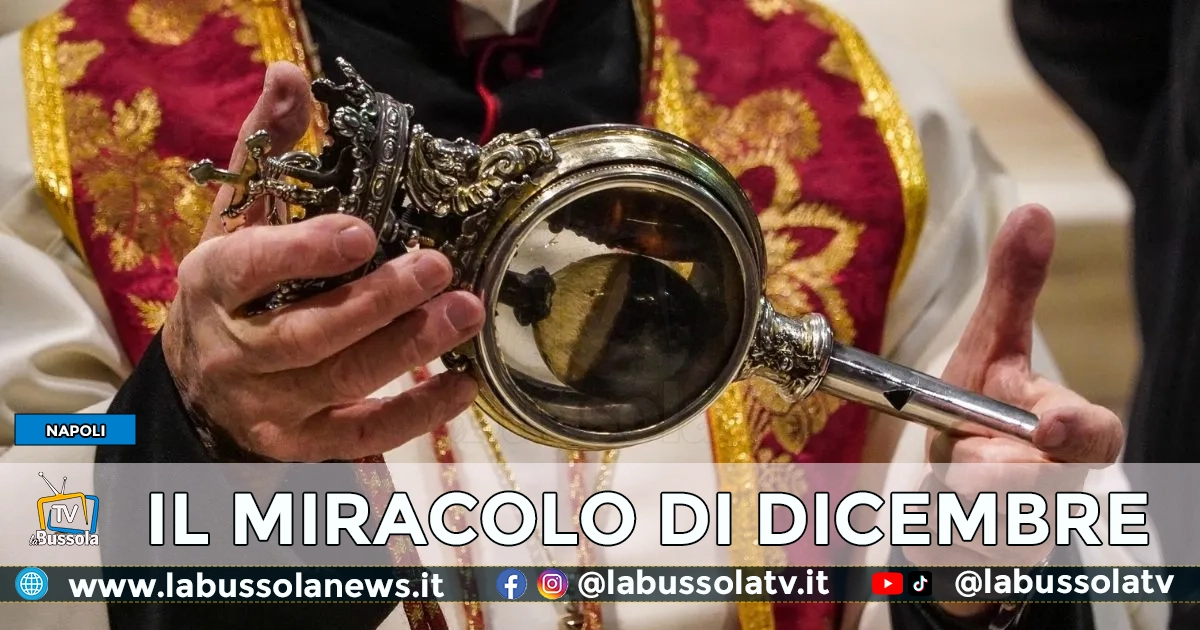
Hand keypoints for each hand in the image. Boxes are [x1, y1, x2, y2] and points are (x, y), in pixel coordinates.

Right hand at [162, 63, 483, 461]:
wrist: (198, 383)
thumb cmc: (234, 289)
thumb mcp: (238, 219)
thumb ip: (267, 149)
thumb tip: (290, 75)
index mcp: (214, 286)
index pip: (251, 268)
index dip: (306, 252)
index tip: (363, 232)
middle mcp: (234, 352)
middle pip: (310, 332)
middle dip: (380, 302)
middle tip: (439, 269)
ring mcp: (267, 406)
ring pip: (342, 381)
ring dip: (409, 348)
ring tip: (465, 313)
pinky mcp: (302, 445)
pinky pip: (364, 435)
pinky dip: (416, 412)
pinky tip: (463, 384)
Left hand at [905, 205, 1123, 613]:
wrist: (955, 493)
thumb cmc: (977, 414)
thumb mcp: (991, 348)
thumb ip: (1016, 289)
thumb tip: (1034, 210)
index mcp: (1067, 427)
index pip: (1093, 433)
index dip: (1074, 432)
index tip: (1046, 428)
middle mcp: (1061, 479)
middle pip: (1029, 480)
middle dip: (986, 469)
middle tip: (961, 461)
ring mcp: (1035, 525)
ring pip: (989, 518)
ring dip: (954, 498)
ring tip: (949, 483)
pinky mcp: (1002, 562)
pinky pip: (961, 550)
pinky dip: (942, 529)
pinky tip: (944, 516)